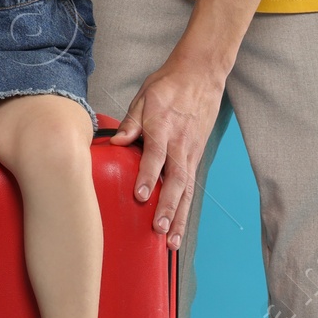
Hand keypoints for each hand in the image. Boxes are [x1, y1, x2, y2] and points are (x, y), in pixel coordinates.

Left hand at [112, 54, 225, 246]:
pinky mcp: (196, 157)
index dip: (148, 176)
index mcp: (164, 127)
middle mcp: (180, 144)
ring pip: (187, 190)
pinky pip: (191, 187)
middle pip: (175, 180)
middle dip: (168, 207)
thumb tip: (116, 142)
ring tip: (173, 242)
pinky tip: (180, 227)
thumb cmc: (169, 85)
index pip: (155, 155)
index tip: (140, 195)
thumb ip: (131, 122)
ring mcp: (191, 152)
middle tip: (160, 230)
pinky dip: (186, 209)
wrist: (201, 75)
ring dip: (180, 216)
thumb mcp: (144, 96)